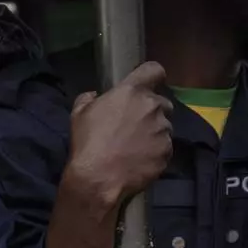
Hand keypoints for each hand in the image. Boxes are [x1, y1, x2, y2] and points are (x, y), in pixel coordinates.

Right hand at [63, 61, 173, 209]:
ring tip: (135, 146)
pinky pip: (164, 146)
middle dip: (150, 111)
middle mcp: (153, 107)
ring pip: (164, 126)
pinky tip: (138, 159)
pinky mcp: (168, 151)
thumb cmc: (87, 142)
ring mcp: (164, 130)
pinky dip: (155, 150)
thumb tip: (95, 96)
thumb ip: (89, 98)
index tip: (146, 84)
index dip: (151, 76)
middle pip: (161, 102)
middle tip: (133, 125)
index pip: (154, 70)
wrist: (98, 177)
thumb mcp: (78, 114)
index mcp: (132, 92)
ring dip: (153, 132)